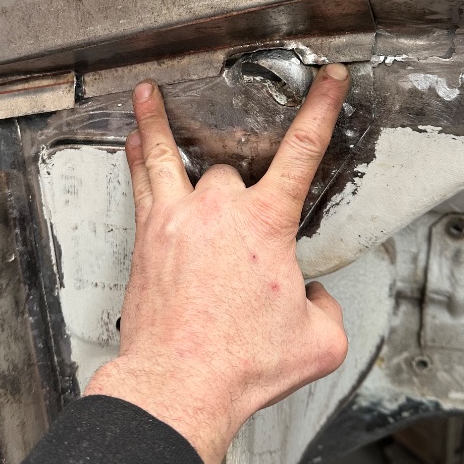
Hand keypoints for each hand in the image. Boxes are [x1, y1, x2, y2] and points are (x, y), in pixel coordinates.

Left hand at [84, 64, 350, 463]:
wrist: (179, 384)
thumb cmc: (241, 364)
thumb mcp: (318, 341)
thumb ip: (326, 308)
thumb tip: (312, 296)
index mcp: (265, 225)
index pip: (303, 152)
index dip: (321, 109)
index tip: (329, 79)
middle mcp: (219, 211)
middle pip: (231, 171)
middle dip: (240, 192)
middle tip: (240, 232)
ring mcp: (178, 220)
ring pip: (168, 156)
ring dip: (158, 122)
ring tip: (146, 93)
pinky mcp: (148, 237)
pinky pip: (142, 183)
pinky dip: (138, 157)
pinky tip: (134, 142)